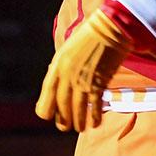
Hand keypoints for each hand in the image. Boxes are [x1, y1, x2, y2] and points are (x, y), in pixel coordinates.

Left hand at [35, 9, 132, 131]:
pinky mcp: (99, 81)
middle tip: (67, 127)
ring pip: (77, 109)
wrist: (109, 27)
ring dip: (79, 122)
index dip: (47, 110)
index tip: (52, 116)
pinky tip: (95, 123)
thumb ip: (60, 68)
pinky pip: (94, 105)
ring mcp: (83, 80)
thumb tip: (57, 83)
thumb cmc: (88, 37)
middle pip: (61, 107)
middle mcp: (66, 76)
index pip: (46, 97)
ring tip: (81, 128)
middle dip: (64, 120)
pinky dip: (94, 116)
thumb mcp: (66, 51)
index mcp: (56, 67)